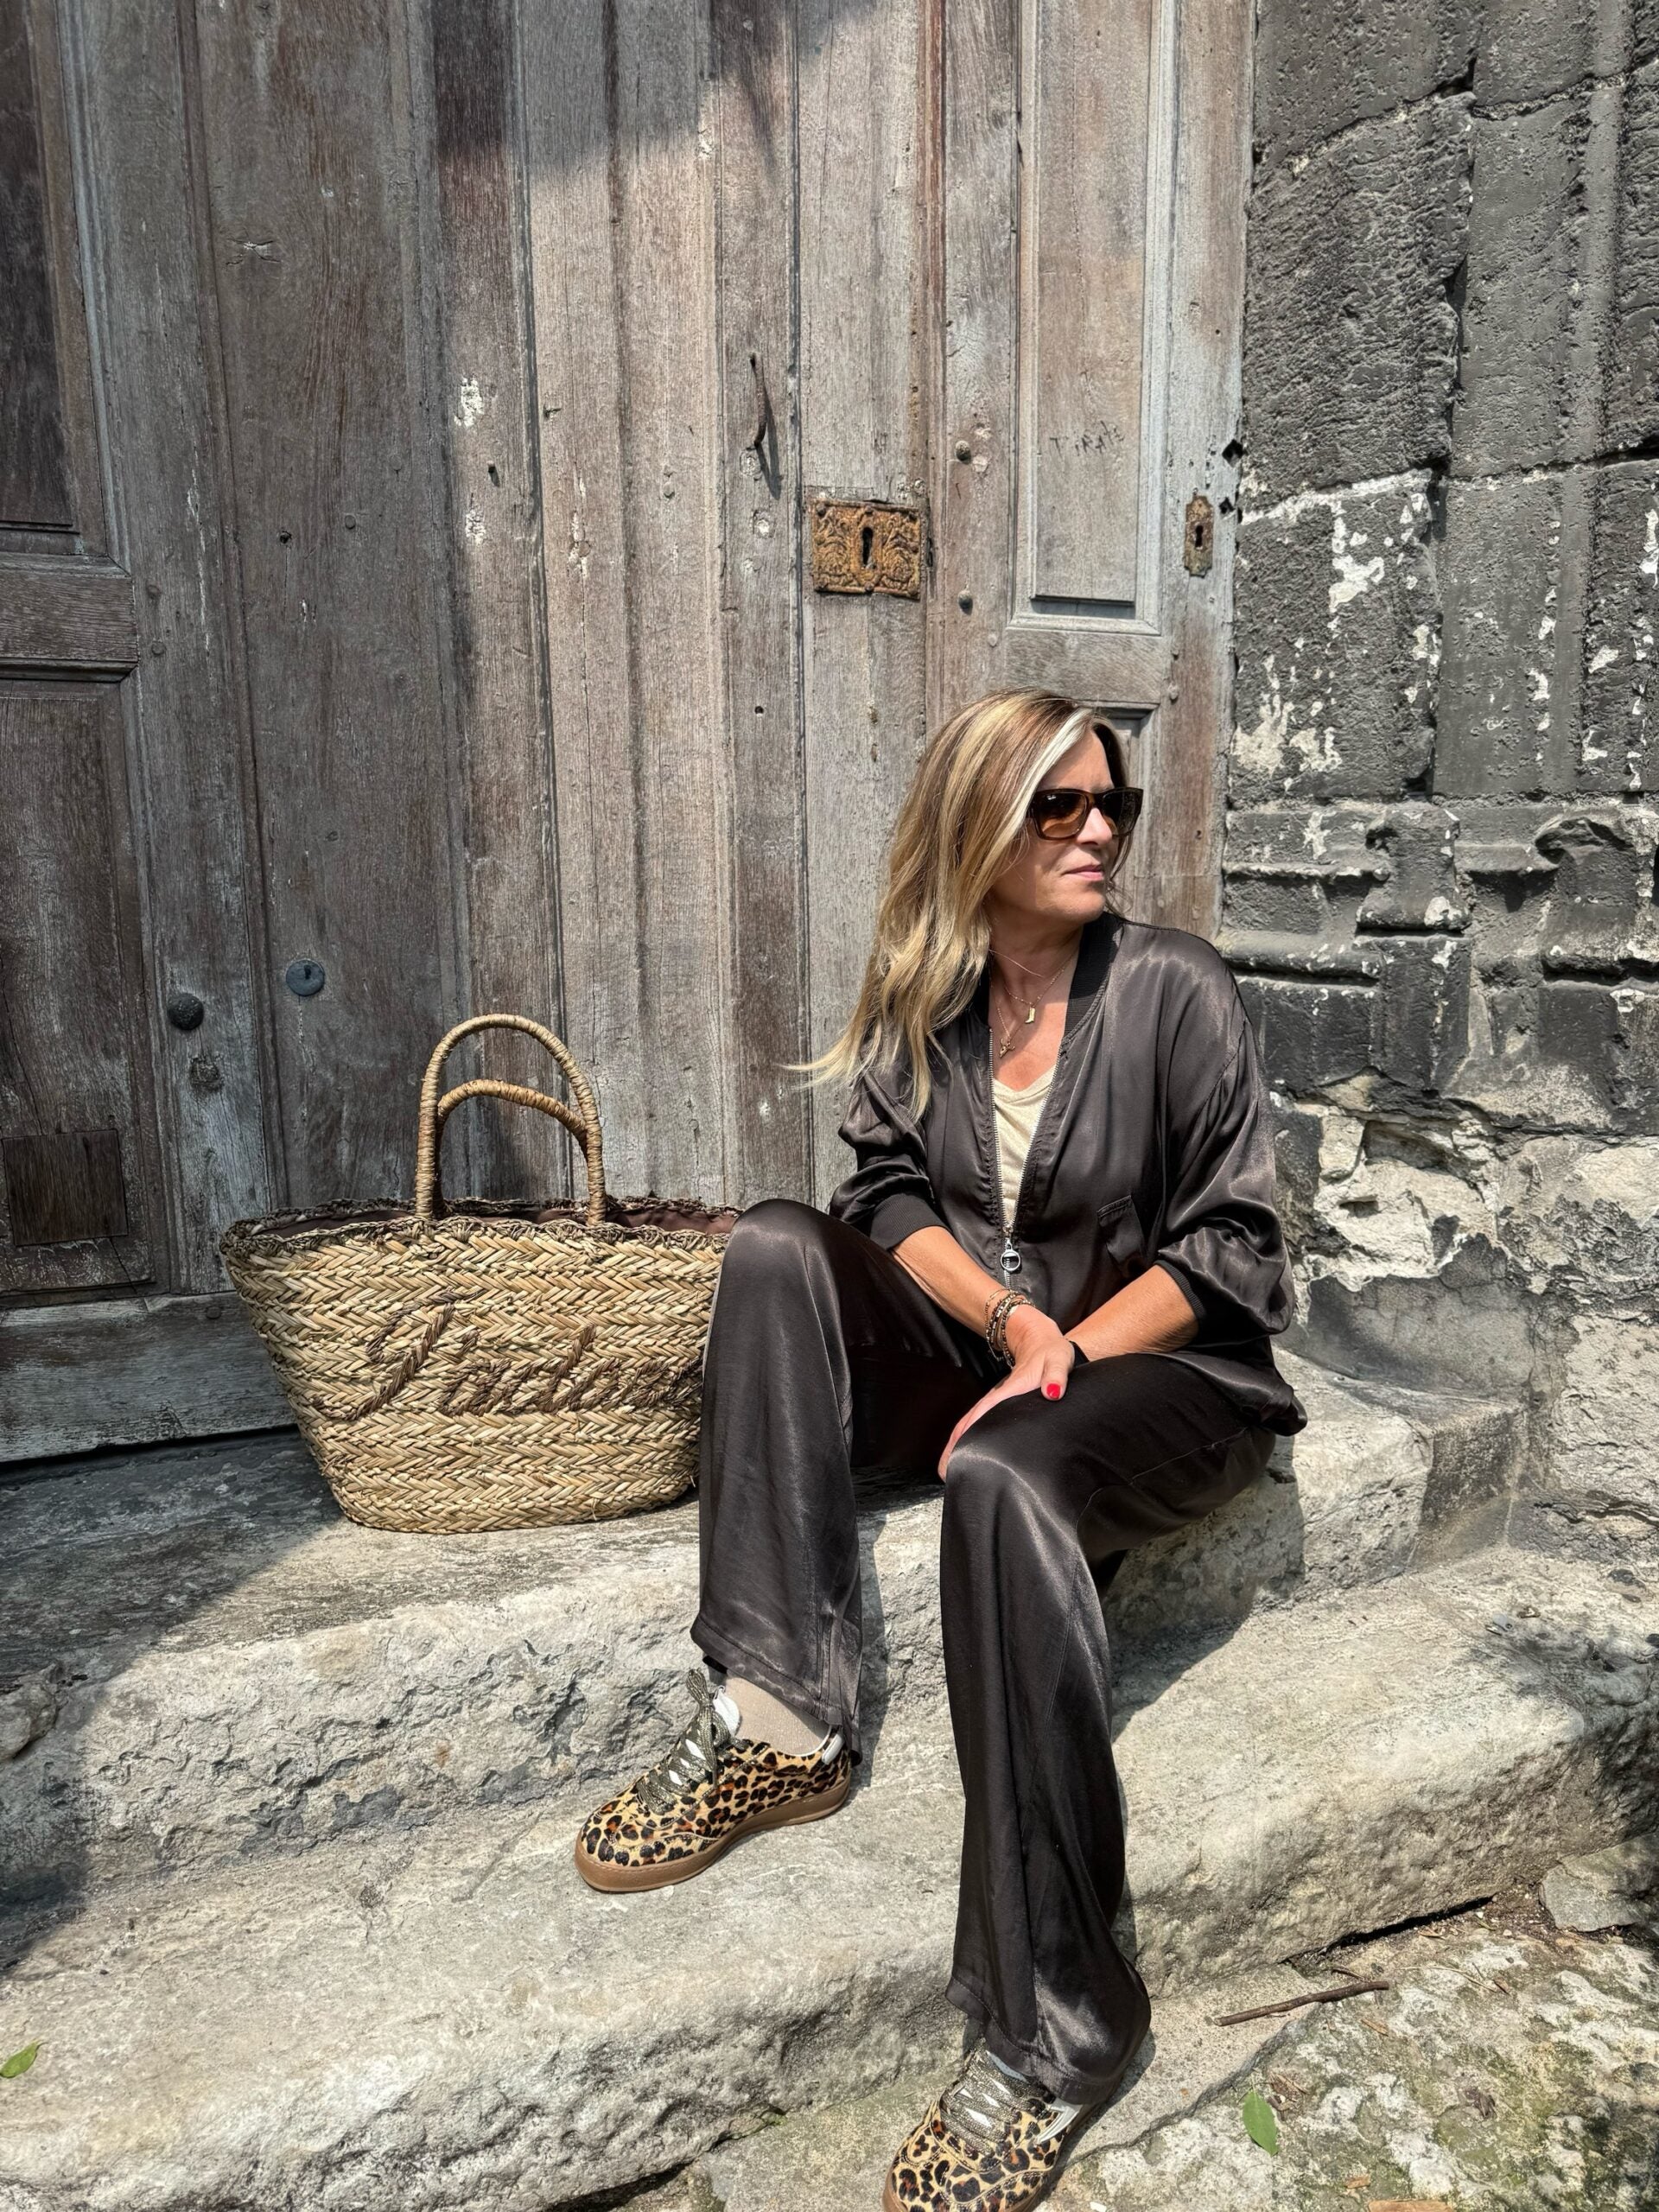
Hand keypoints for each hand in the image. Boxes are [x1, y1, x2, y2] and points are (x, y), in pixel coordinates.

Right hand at [936, 1307, 1077, 1478]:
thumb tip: (1052, 1393)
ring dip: (958, 1443)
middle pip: (968, 1423)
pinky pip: (978, 1422)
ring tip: (949, 1468)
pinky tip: (967, 1452)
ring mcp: (996, 1402)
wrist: (1040, 1340)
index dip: (968, 1432)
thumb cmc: (1050, 1353)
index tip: (956, 1454)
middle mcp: (996, 1398)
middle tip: (945, 1472)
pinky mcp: (999, 1406)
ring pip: (970, 1424)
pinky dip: (968, 1437)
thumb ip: (1056, 1376)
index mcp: (1008, 1391)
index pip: (983, 1413)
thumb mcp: (1057, 1361)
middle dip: (954, 1446)